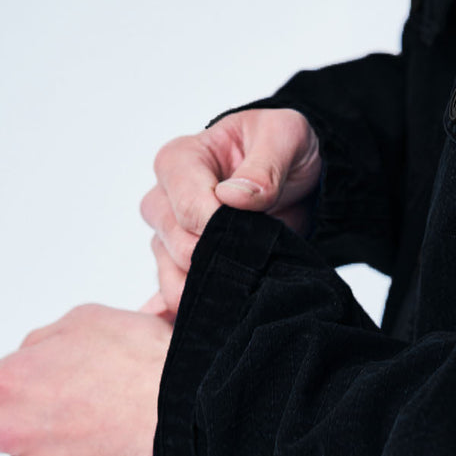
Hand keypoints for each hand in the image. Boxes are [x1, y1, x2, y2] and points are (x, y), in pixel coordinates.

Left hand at [0, 305, 174, 455]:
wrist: (188, 412)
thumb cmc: (145, 365)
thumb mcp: (87, 321)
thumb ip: (44, 342)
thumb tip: (32, 357)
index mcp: (10, 382)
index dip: (9, 397)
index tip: (28, 401)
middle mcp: (13, 430)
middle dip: (27, 428)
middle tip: (71, 419)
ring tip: (84, 450)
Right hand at [140, 108, 320, 312]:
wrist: (291, 176)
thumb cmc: (279, 148)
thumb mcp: (284, 137)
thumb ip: (265, 165)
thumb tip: (235, 197)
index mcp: (179, 161)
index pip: (188, 208)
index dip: (222, 229)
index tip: (256, 231)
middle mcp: (163, 200)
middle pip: (180, 247)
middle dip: (223, 259)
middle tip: (261, 259)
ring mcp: (166, 238)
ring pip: (174, 278)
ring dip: (215, 287)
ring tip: (251, 281)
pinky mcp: (177, 267)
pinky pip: (173, 298)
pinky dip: (197, 310)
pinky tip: (220, 318)